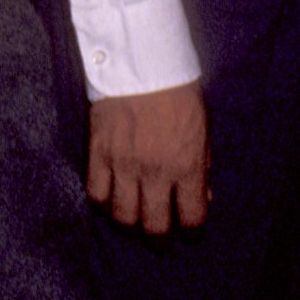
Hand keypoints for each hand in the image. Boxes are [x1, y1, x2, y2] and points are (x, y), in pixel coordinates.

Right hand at [88, 80, 210, 232]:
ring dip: (130, 223)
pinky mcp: (99, 152)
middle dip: (159, 239)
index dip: (192, 231)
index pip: (192, 217)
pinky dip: (103, 201)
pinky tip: (111, 196)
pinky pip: (96, 193)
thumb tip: (203, 196)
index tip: (189, 232)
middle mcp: (156, 171)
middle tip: (159, 236)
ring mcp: (124, 164)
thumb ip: (203, 165)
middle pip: (154, 226)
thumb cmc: (179, 93)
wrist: (142, 60)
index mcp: (187, 165)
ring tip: (133, 218)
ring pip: (122, 216)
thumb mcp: (202, 129)